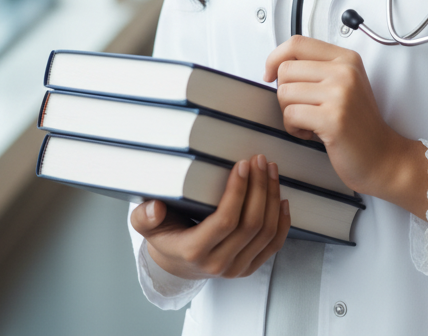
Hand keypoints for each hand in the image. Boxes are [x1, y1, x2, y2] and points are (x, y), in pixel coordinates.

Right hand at [130, 154, 289, 279]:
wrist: (175, 263)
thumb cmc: (164, 235)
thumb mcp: (146, 224)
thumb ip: (145, 216)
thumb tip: (155, 208)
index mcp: (194, 251)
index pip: (226, 221)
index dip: (238, 191)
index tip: (243, 164)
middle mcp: (218, 264)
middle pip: (251, 224)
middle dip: (260, 187)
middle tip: (260, 160)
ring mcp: (236, 268)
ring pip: (266, 233)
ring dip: (272, 198)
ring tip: (270, 171)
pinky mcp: (249, 267)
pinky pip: (273, 246)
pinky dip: (282, 221)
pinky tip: (282, 199)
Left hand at [264, 36, 427, 218]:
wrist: (383, 156)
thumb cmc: (359, 125)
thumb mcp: (344, 84)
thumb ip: (318, 69)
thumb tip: (278, 64)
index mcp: (346, 58)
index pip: (297, 43)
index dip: (275, 57)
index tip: (270, 73)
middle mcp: (344, 71)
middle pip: (286, 69)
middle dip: (284, 93)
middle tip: (301, 108)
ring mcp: (340, 93)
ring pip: (284, 92)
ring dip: (288, 113)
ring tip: (307, 122)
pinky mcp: (333, 118)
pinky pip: (290, 114)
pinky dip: (292, 128)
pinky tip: (309, 133)